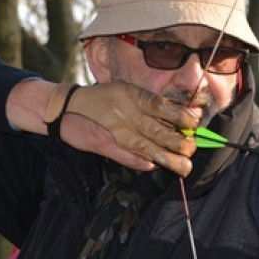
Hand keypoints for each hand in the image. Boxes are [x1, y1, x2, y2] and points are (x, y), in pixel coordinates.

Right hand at [59, 82, 198, 176]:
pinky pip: (127, 156)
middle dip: (180, 143)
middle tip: (192, 149)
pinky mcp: (105, 145)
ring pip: (148, 147)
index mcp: (133, 97)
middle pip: (160, 131)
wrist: (64, 108)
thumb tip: (177, 113)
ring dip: (168, 159)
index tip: (194, 124)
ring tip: (184, 166)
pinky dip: (141, 162)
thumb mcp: (124, 91)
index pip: (164, 107)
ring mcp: (116, 131)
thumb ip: (148, 102)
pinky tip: (155, 166)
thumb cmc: (99, 98)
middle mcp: (127, 114)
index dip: (183, 117)